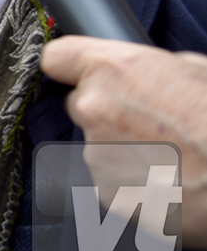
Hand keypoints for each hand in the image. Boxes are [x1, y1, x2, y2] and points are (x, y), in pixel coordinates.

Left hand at [41, 36, 206, 248]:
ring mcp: (97, 154)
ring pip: (99, 146)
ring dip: (124, 150)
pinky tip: (166, 178)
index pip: (57, 57)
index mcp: (111, 70)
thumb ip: (153, 68)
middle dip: (107, 111)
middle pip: (81, 105)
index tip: (77, 71)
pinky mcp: (107, 193)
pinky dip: (134, 181)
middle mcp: (93, 110)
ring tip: (169, 156)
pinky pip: (114, 180)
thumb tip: (143, 74)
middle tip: (149, 123)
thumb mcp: (195, 69)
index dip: (70, 65)